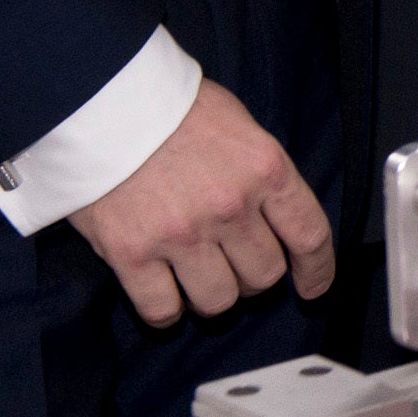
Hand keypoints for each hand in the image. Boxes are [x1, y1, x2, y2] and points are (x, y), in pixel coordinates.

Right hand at [69, 78, 333, 324]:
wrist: (101, 104)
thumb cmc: (174, 109)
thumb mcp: (240, 127)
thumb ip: (261, 174)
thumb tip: (273, 216)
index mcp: (266, 170)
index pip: (309, 235)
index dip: (316, 271)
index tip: (312, 288)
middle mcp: (230, 207)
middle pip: (264, 275)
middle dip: (253, 277)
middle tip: (233, 266)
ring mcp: (181, 233)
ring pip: (219, 300)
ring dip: (213, 296)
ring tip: (198, 279)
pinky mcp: (132, 253)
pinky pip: (162, 309)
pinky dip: (167, 312)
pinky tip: (166, 296)